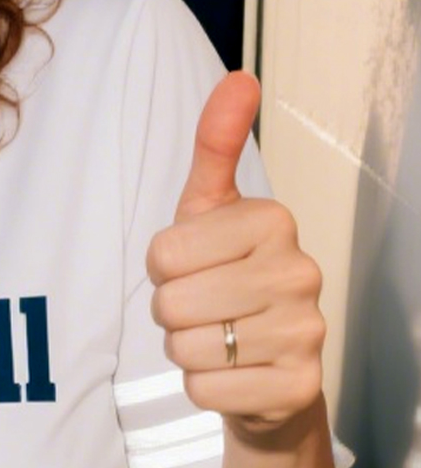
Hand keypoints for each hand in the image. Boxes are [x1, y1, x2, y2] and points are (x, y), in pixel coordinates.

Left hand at [146, 72, 325, 435]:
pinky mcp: (297, 388)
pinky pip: (203, 389)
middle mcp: (300, 272)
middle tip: (204, 310)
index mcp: (274, 221)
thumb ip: (215, 146)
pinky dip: (203, 388)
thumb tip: (238, 78)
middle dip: (170, 313)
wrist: (267, 370)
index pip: (162, 253)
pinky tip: (233, 375)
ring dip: (186, 350)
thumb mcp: (211, 211)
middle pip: (170, 302)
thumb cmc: (227, 280)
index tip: (196, 269)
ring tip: (218, 339)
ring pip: (184, 348)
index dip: (163, 269)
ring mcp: (305, 333)